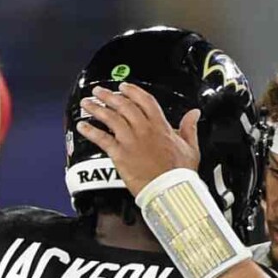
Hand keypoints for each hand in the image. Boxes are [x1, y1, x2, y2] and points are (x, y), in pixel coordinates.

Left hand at [76, 82, 200, 196]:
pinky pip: (102, 139)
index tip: (123, 87)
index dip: (132, 91)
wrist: (169, 190)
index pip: (144, 100)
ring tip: (86, 103)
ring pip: (110, 118)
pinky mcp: (120, 154)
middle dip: (109, 96)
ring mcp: (130, 140)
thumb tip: (194, 113)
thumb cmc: (180, 173)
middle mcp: (143, 129)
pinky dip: (91, 131)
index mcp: (160, 126)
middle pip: (123, 105)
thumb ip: (190, 128)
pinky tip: (82, 126)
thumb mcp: (191, 147)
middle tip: (98, 91)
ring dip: (96, 109)